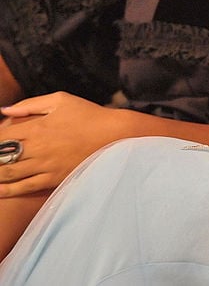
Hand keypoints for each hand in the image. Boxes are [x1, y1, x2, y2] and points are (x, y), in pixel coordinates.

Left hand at [0, 93, 123, 195]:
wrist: (115, 134)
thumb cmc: (88, 114)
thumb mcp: (61, 100)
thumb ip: (31, 104)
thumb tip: (4, 110)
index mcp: (37, 127)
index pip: (0, 135)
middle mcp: (38, 148)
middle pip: (0, 157)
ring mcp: (46, 165)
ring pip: (8, 174)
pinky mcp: (54, 178)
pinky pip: (25, 187)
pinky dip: (7, 190)